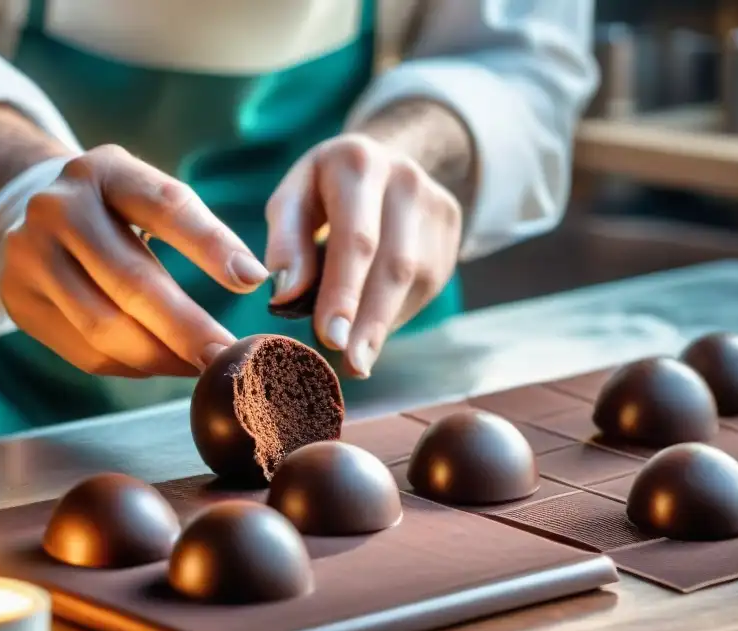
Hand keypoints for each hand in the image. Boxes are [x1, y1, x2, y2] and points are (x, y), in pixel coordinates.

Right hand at [1, 145, 268, 375]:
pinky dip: (133, 366)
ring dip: (162, 357)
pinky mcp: (17, 300)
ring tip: (202, 368)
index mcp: (103, 171)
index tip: (252, 281)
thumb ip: (198, 230)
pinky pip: (85, 352)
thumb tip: (251, 280)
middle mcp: (57, 208)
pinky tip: (164, 365)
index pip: (164, 206)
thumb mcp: (148, 195)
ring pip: (105, 327)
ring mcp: (28, 255)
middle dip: (188, 329)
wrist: (32, 211)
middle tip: (229, 357)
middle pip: (132, 282)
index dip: (210, 245)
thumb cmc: (114, 209)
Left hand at [265, 134, 461, 377]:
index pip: (356, 238)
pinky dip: (395, 314)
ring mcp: (437, 207)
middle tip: (351, 364)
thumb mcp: (293, 199)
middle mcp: (406, 180)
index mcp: (359, 164)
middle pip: (395, 264)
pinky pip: (427, 286)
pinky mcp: (452, 233)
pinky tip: (372, 329)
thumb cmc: (324, 189)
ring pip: (417, 280)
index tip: (328, 337)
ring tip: (357, 358)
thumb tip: (285, 294)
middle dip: (371, 320)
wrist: (385, 158)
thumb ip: (286, 243)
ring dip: (384, 325)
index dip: (344, 292)